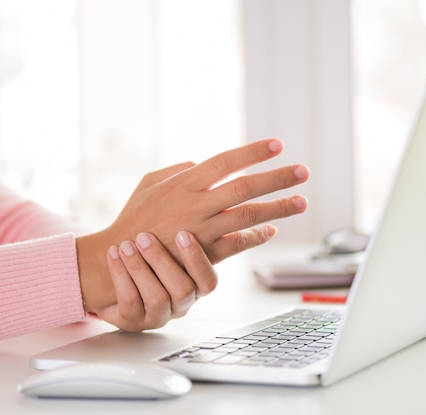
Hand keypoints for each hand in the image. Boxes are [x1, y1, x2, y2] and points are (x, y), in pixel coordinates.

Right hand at [76, 138, 308, 310]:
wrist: (122, 258)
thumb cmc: (135, 216)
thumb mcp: (149, 183)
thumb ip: (179, 168)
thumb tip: (202, 162)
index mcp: (183, 183)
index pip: (225, 162)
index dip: (252, 152)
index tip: (278, 145)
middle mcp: (196, 205)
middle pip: (245, 188)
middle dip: (277, 178)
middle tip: (303, 172)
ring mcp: (202, 231)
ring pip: (247, 216)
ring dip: (278, 209)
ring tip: (301, 202)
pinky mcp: (203, 254)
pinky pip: (238, 244)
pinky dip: (256, 237)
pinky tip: (271, 231)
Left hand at [91, 230, 239, 330]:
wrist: (110, 275)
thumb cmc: (147, 251)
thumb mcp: (170, 240)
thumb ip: (188, 220)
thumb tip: (200, 185)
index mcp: (195, 285)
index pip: (208, 280)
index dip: (197, 259)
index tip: (182, 233)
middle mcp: (181, 303)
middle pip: (183, 289)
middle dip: (162, 261)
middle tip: (145, 237)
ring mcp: (158, 315)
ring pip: (157, 298)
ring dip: (139, 268)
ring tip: (125, 245)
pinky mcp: (133, 321)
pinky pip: (130, 302)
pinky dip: (121, 276)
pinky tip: (113, 255)